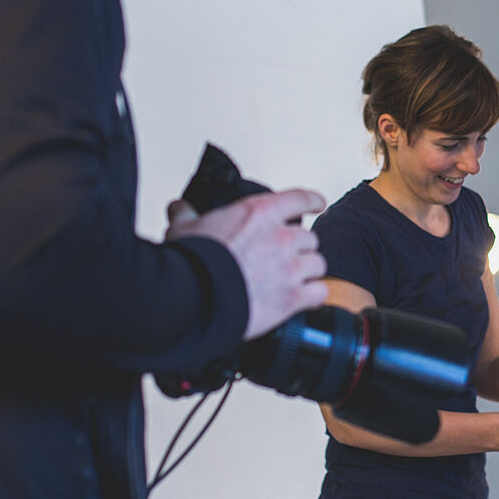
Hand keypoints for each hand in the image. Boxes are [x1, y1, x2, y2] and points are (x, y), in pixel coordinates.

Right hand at [167, 190, 327, 340]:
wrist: (195, 298)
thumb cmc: (191, 263)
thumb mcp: (183, 229)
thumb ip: (186, 215)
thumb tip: (179, 208)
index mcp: (259, 214)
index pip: (299, 199)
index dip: (312, 201)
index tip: (319, 203)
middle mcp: (280, 238)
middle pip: (309, 238)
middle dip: (298, 248)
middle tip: (283, 259)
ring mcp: (289, 268)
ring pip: (317, 264)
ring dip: (307, 272)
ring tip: (293, 280)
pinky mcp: (292, 298)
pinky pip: (319, 293)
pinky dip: (313, 296)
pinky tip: (304, 299)